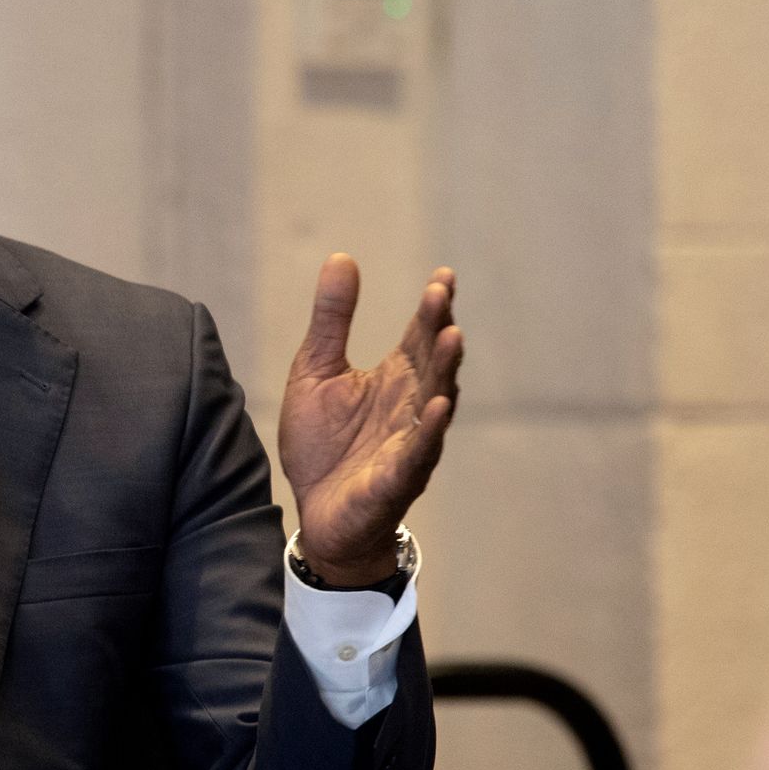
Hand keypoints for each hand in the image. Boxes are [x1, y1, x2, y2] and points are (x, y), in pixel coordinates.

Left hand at [278, 254, 462, 585]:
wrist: (315, 512)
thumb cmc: (323, 443)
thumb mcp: (317, 370)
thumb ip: (331, 319)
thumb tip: (342, 257)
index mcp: (395, 378)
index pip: (420, 335)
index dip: (432, 308)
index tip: (443, 276)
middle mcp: (411, 406)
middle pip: (431, 362)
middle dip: (438, 328)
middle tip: (441, 295)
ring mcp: (410, 442)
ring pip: (435, 402)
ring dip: (445, 371)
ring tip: (453, 337)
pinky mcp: (397, 478)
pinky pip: (418, 452)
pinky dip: (430, 430)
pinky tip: (439, 406)